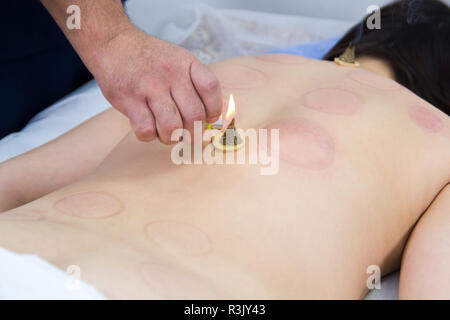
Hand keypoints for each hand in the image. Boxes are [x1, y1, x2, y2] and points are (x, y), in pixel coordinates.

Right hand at [92, 27, 222, 142]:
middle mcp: (170, 74)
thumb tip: (211, 119)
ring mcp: (149, 86)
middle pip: (194, 115)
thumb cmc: (149, 59)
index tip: (208, 118)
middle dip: (193, 133)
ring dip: (172, 137)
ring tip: (167, 132)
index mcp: (186, 63)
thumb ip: (195, 84)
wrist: (113, 44)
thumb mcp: (178, 60)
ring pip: (172, 127)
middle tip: (187, 134)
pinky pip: (146, 130)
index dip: (214, 110)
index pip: (211, 88)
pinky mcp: (129, 100)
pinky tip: (148, 126)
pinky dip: (149, 136)